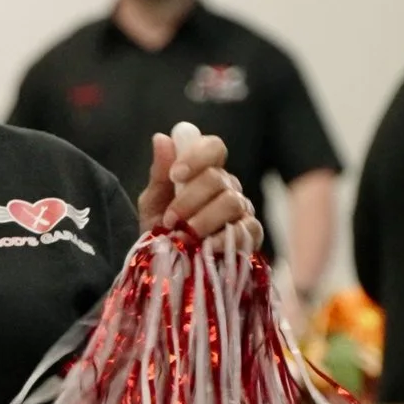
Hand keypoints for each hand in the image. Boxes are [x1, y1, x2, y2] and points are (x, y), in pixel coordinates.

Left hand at [138, 122, 264, 252]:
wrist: (168, 265)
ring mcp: (241, 210)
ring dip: (204, 219)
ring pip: (231, 202)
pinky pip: (246, 230)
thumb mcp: (153, 202)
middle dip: (189, 199)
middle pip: (217, 178)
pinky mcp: (250, 235)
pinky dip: (225, 238)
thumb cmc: (163, 229)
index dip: (196, 156)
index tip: (175, 174)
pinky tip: (208, 246)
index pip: (213, 147)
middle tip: (170, 219)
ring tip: (184, 235)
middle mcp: (227, 186)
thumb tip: (161, 138)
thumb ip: (159, 173)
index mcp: (205, 172)